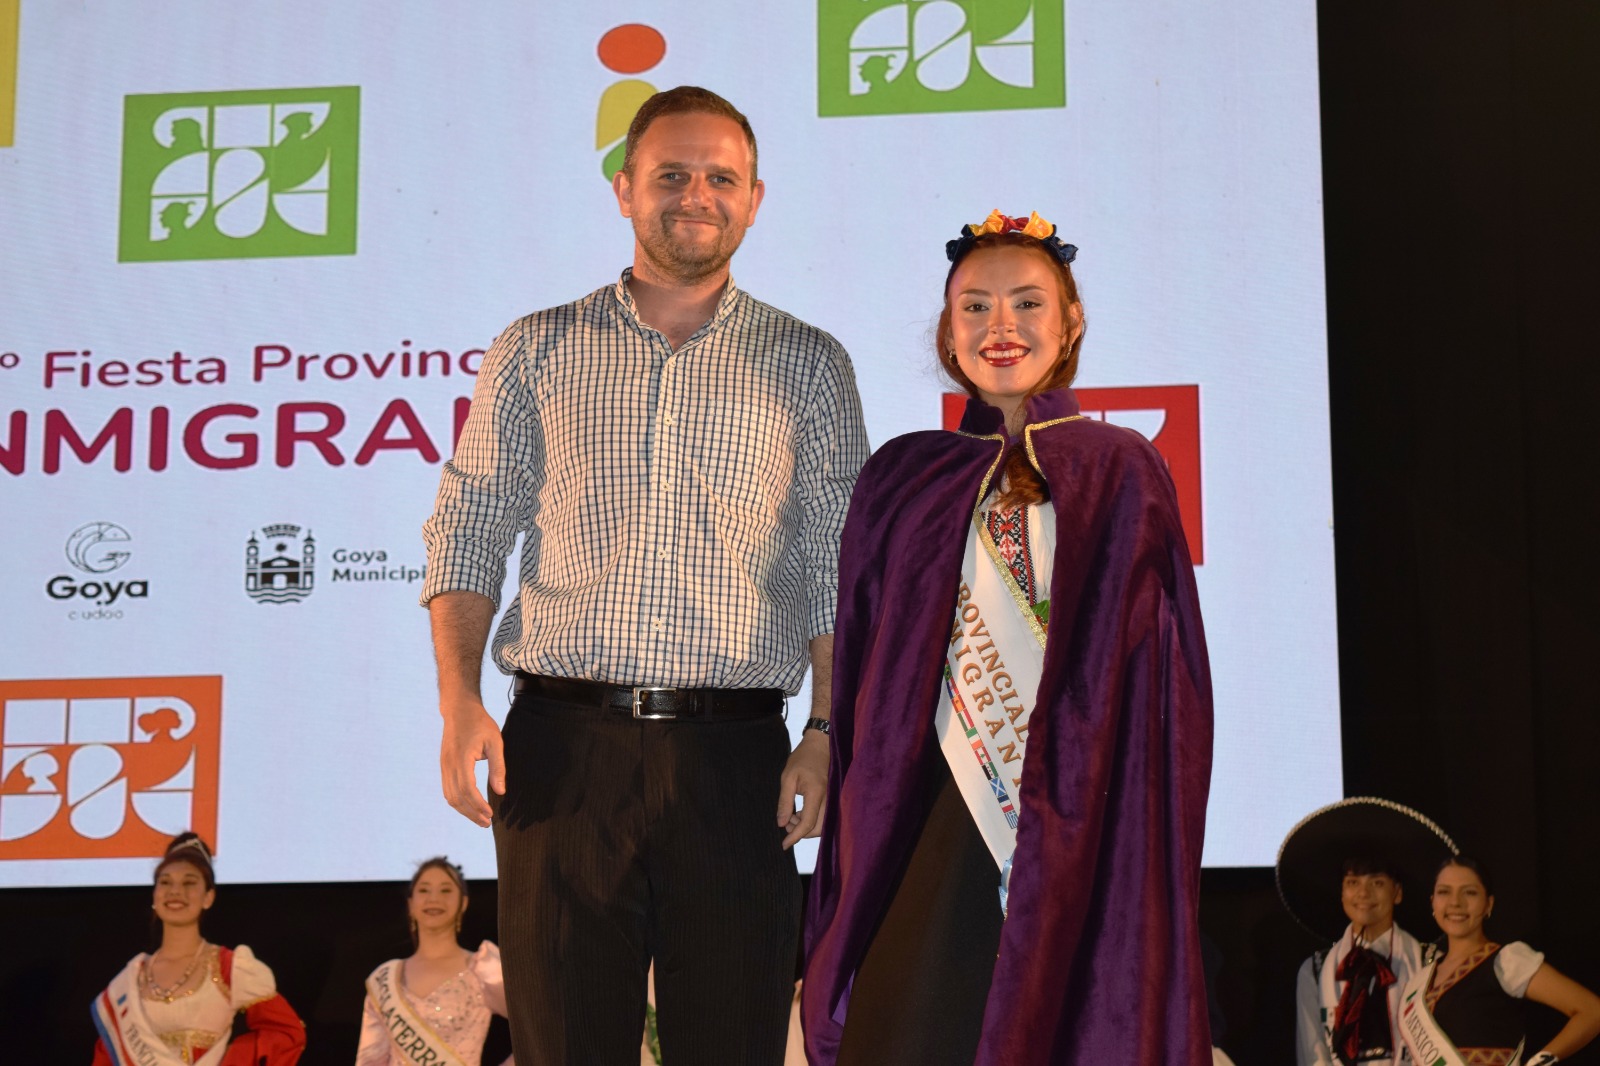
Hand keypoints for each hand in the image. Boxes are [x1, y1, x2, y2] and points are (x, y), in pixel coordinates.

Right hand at [439, 698, 504, 826]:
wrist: (459, 709)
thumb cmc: (480, 723)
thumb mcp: (495, 742)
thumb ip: (498, 767)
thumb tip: (500, 791)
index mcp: (462, 758)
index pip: (468, 790)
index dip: (478, 805)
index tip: (491, 814)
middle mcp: (449, 765)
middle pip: (457, 798)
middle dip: (472, 813)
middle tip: (487, 823)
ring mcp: (444, 766)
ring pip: (450, 796)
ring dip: (464, 811)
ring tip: (480, 819)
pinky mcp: (444, 766)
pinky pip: (448, 790)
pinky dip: (458, 802)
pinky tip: (470, 807)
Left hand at [776, 729, 828, 848]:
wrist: (821, 746)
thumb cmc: (803, 759)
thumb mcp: (787, 778)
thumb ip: (784, 802)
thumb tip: (781, 823)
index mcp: (816, 793)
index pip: (808, 823)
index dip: (795, 836)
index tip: (784, 844)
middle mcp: (829, 799)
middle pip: (817, 829)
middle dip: (800, 831)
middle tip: (786, 821)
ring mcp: (833, 800)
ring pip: (822, 825)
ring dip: (806, 826)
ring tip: (792, 814)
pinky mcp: (833, 800)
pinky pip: (825, 818)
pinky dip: (812, 821)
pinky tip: (800, 812)